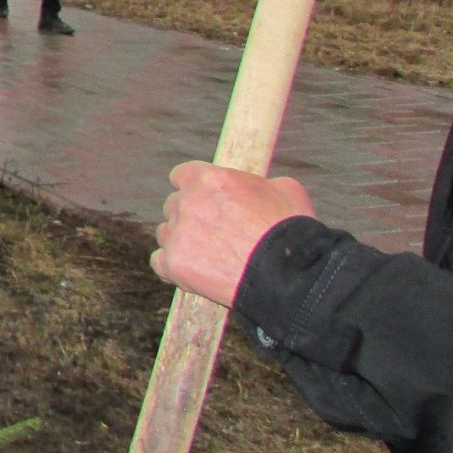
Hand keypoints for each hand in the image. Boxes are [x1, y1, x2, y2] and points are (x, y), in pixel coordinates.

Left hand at [151, 161, 316, 306]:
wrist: (290, 276)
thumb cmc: (292, 231)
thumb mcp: (285, 189)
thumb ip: (258, 184)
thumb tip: (255, 189)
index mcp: (209, 179)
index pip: (182, 176)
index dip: (192, 188)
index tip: (202, 200)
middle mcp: (188, 202)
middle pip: (174, 205)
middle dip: (190, 217)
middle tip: (212, 233)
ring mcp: (178, 233)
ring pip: (166, 233)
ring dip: (181, 242)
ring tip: (208, 256)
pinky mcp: (175, 264)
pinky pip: (160, 262)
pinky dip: (174, 267)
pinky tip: (193, 272)